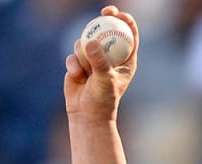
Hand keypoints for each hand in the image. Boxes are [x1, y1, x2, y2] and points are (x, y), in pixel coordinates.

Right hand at [64, 6, 138, 122]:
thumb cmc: (103, 99)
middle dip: (105, 19)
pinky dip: (74, 65)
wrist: (87, 114)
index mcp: (125, 60)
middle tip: (105, 11)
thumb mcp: (105, 80)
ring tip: (87, 72)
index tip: (120, 14)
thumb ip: (99, 61)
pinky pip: (72, 55)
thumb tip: (92, 42)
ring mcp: (93, 59)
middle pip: (107, 31)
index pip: (129, 36)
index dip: (126, 22)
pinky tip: (78, 78)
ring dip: (84, 55)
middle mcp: (110, 57)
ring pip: (85, 42)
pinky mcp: (78, 63)